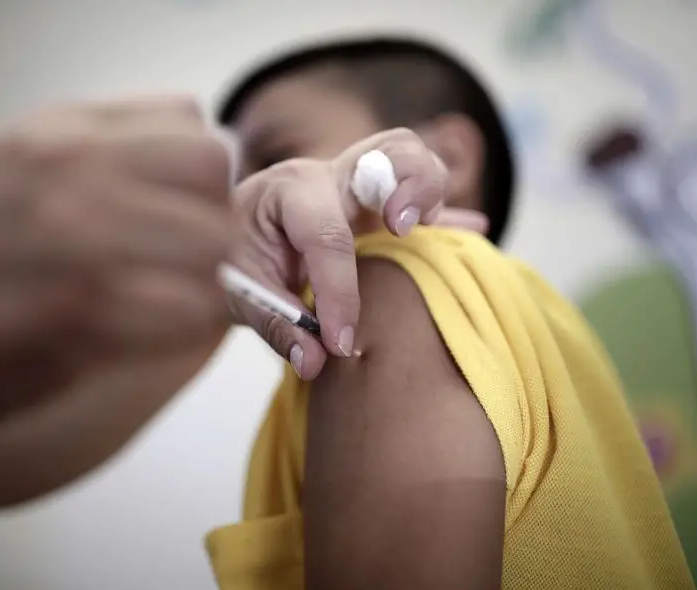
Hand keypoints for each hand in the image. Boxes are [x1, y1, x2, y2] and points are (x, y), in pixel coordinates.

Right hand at [0, 97, 233, 487]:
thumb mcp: (21, 172)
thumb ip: (109, 159)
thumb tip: (203, 169)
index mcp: (60, 131)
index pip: (192, 125)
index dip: (198, 178)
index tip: (180, 215)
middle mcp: (70, 170)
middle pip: (213, 175)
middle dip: (213, 223)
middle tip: (186, 264)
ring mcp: (74, 239)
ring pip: (213, 246)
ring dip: (205, 281)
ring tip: (168, 302)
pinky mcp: (79, 315)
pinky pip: (188, 312)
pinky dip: (183, 329)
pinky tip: (148, 335)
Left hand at [230, 128, 488, 380]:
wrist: (223, 231)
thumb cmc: (226, 255)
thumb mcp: (236, 293)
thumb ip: (275, 325)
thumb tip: (315, 362)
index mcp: (286, 189)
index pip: (326, 234)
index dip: (339, 293)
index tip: (342, 342)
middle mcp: (328, 174)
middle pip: (391, 150)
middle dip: (410, 187)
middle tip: (402, 232)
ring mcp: (356, 182)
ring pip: (411, 156)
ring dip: (429, 191)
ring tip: (422, 233)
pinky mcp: (374, 201)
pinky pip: (420, 194)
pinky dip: (447, 213)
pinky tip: (474, 231)